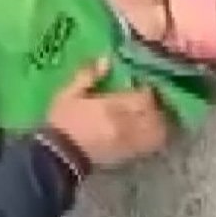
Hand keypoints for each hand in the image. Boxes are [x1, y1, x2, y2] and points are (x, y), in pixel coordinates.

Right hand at [47, 59, 169, 167]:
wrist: (57, 157)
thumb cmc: (62, 121)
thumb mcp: (69, 93)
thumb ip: (87, 76)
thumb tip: (106, 60)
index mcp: (112, 107)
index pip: (144, 98)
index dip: (148, 90)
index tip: (142, 84)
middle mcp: (126, 125)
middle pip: (155, 116)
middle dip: (156, 107)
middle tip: (150, 100)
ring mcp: (128, 143)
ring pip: (157, 134)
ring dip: (159, 123)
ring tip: (151, 116)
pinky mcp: (126, 156)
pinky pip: (149, 148)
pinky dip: (153, 138)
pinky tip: (146, 131)